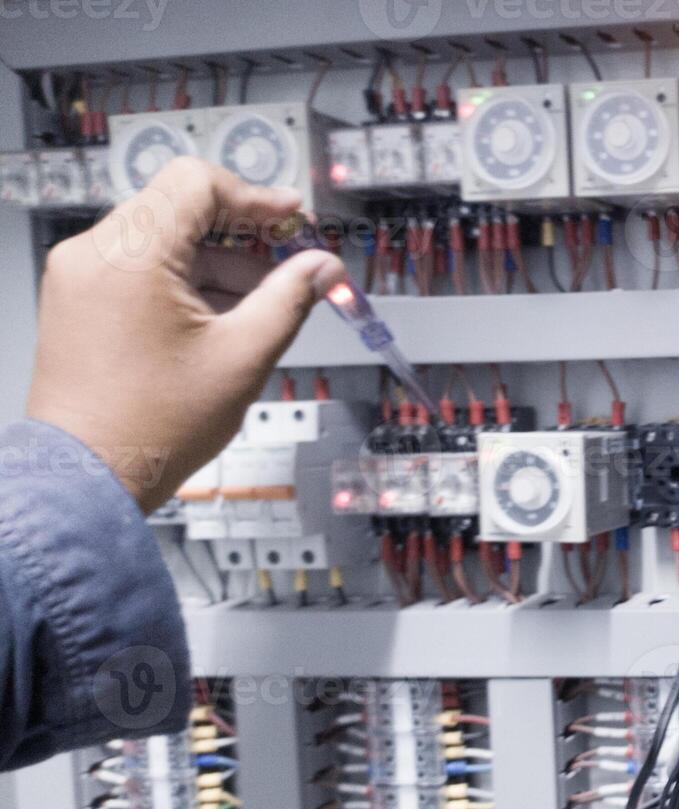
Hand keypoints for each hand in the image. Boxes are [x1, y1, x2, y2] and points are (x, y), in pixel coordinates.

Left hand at [27, 158, 345, 512]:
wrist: (88, 476)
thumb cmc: (151, 426)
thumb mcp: (243, 356)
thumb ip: (290, 298)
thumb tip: (322, 268)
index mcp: (129, 256)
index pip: (196, 184)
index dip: (254, 197)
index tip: (292, 220)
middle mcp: (93, 255)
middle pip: (179, 207)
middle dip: (241, 232)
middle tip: (289, 260)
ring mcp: (79, 277)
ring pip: (161, 238)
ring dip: (216, 260)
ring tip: (261, 302)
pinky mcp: (77, 301)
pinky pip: (138, 267)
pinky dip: (183, 279)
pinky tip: (220, 317)